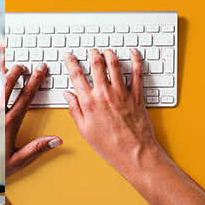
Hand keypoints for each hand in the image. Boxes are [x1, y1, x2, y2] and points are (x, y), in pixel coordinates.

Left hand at [5, 62, 62, 175]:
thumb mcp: (17, 161)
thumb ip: (36, 149)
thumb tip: (56, 140)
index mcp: (9, 124)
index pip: (25, 97)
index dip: (34, 80)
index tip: (40, 70)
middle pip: (8, 85)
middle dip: (17, 72)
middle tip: (25, 65)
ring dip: (5, 78)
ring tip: (13, 71)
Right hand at [62, 48, 162, 173]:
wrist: (134, 153)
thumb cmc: (110, 146)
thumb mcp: (85, 130)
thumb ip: (75, 110)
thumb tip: (67, 95)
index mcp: (89, 103)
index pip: (76, 75)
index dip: (71, 62)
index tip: (69, 56)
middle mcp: (105, 94)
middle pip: (96, 64)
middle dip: (92, 54)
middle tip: (90, 51)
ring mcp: (122, 93)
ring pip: (115, 64)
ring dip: (109, 54)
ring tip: (106, 52)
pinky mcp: (137, 95)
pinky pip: (137, 72)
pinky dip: (136, 60)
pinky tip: (133, 53)